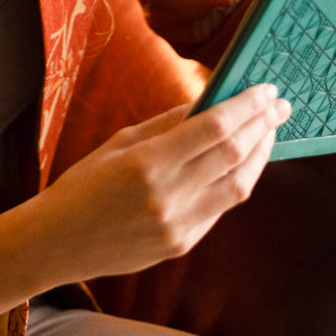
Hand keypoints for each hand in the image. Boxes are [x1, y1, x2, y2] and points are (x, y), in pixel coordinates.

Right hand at [45, 83, 290, 280]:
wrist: (56, 243)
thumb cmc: (82, 185)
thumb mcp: (118, 143)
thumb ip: (167, 125)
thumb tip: (210, 103)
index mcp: (146, 163)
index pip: (213, 128)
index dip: (245, 106)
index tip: (263, 89)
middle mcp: (167, 197)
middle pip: (234, 155)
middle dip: (262, 125)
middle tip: (279, 105)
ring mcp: (178, 226)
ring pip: (239, 186)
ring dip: (259, 155)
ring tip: (268, 132)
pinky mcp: (182, 245)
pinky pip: (220, 208)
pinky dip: (236, 180)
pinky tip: (241, 162)